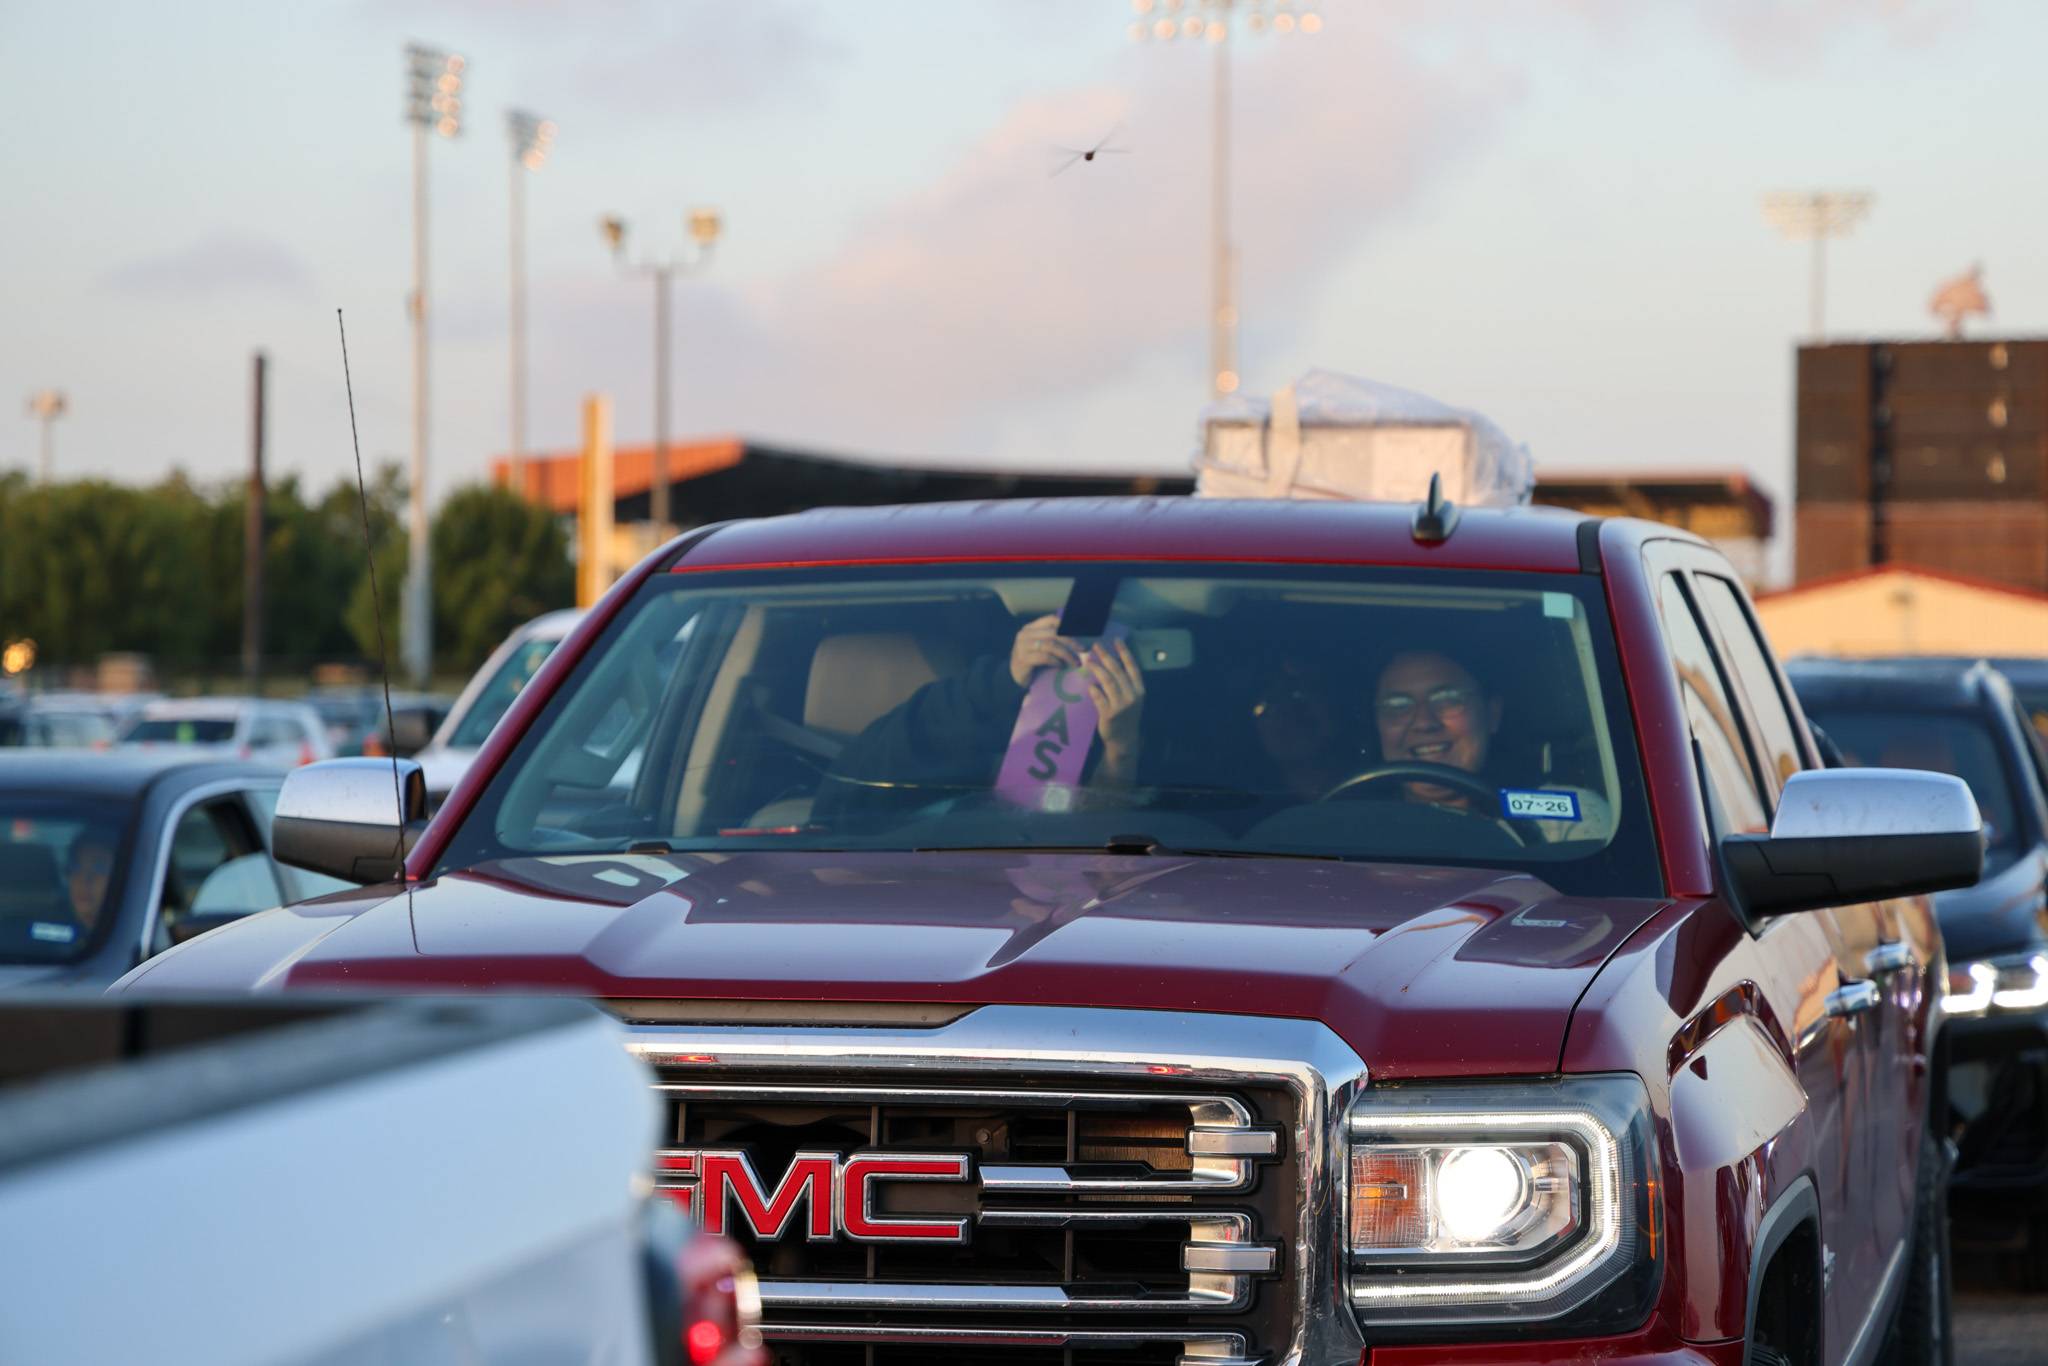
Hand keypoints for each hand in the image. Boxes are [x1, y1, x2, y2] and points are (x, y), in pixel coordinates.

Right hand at [1009, 614, 1083, 688]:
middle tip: (1083, 649)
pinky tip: (1061, 666)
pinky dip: (1056, 661)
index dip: (1068, 625)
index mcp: (1031, 628)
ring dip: (1066, 654)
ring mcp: (1023, 646)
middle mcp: (1025, 634)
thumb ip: (1053, 639)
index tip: (1082, 634)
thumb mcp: (1042, 647)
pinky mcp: (1023, 659)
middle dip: (1071, 641)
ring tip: (1075, 662)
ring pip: (1050, 645)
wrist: (1014, 676)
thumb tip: (1079, 638)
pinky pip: (1044, 657)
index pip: (1052, 620)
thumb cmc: (1032, 661)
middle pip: (1054, 633)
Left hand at [1085, 638, 1145, 780]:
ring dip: (1097, 668)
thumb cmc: (1126, 715)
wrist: (1124, 739)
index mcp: (1139, 690)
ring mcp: (1121, 705)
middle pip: (1117, 671)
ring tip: (1088, 660)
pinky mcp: (1109, 714)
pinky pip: (1099, 697)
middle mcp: (1132, 696)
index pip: (1132, 667)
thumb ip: (1125, 683)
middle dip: (1106, 656)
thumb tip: (1111, 661)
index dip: (1124, 652)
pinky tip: (1089, 685)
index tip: (1116, 640)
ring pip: (1107, 681)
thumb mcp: (1132, 698)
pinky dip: (1093, 690)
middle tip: (1096, 646)